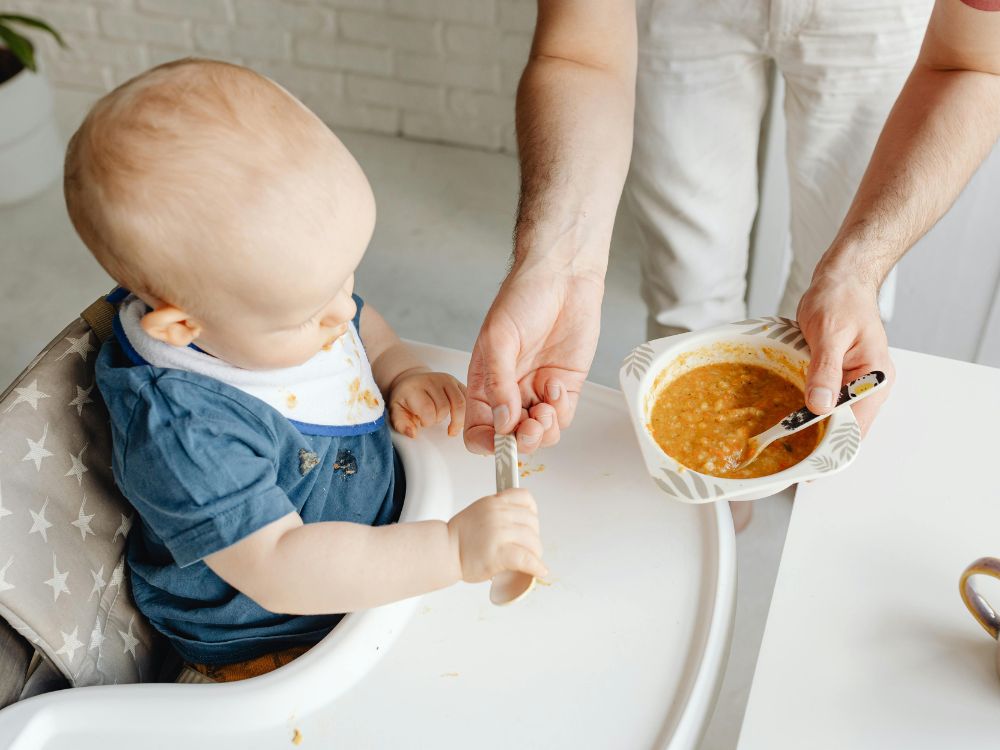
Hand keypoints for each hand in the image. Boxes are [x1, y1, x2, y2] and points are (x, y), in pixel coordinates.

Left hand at [389, 370, 466, 437]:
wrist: (413, 382)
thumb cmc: (406, 400)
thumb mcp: (396, 412)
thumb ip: (402, 424)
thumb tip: (413, 434)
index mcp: (415, 388)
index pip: (428, 409)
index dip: (427, 421)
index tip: (422, 422)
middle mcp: (432, 380)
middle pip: (445, 408)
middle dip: (439, 419)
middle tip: (433, 419)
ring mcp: (447, 380)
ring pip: (460, 404)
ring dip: (457, 419)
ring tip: (451, 426)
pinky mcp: (457, 382)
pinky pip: (468, 399)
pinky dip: (466, 412)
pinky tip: (459, 418)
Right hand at [447, 489, 546, 582]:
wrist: (444, 552)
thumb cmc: (459, 537)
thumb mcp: (479, 511)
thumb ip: (498, 512)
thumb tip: (518, 523)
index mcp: (494, 502)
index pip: (524, 498)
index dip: (532, 512)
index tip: (531, 523)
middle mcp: (498, 514)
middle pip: (532, 523)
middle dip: (533, 537)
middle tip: (529, 548)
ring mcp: (499, 533)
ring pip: (532, 541)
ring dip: (535, 553)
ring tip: (531, 561)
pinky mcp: (499, 553)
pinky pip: (526, 559)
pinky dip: (535, 566)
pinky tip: (539, 571)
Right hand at [465, 265, 602, 453]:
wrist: (563, 278)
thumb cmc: (523, 298)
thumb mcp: (499, 339)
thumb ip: (498, 383)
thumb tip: (502, 422)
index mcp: (484, 383)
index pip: (478, 429)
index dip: (487, 444)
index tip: (500, 443)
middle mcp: (510, 392)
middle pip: (511, 438)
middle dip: (521, 441)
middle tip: (529, 427)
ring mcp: (538, 391)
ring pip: (539, 434)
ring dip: (543, 430)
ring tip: (545, 407)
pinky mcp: (565, 387)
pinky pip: (563, 418)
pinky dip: (560, 412)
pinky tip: (555, 385)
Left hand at [796, 270, 894, 437]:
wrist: (841, 280)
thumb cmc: (840, 300)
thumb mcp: (829, 334)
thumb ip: (825, 370)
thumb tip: (820, 406)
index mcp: (876, 377)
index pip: (857, 425)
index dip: (832, 443)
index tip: (806, 455)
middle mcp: (870, 384)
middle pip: (847, 426)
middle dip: (819, 439)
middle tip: (788, 450)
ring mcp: (856, 382)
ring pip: (835, 416)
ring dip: (813, 424)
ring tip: (786, 437)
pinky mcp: (840, 376)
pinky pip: (827, 400)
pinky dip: (810, 408)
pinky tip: (791, 414)